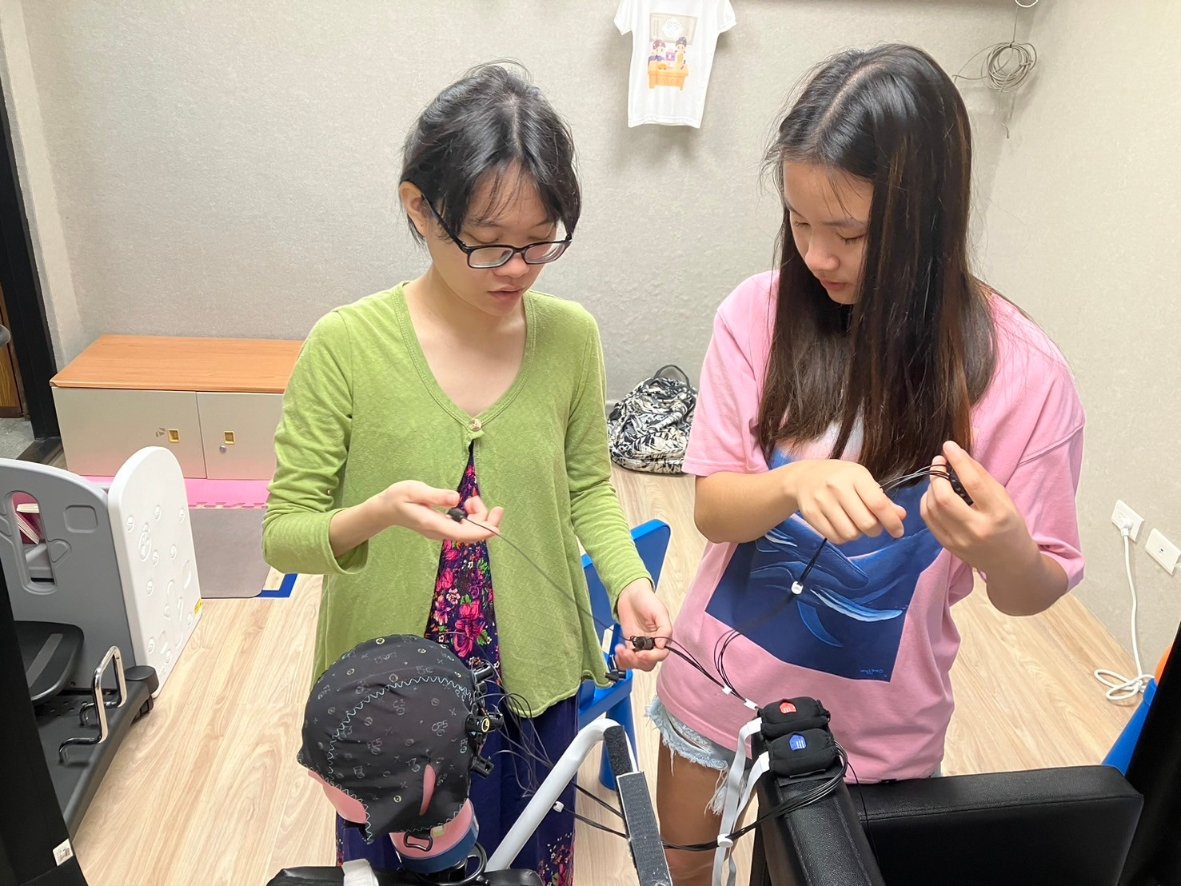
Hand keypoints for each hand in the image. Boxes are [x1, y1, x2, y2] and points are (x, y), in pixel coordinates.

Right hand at [375, 480, 503, 543]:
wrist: (386, 509)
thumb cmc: (398, 497)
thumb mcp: (415, 490)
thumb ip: (436, 495)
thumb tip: (456, 498)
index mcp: (433, 524)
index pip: (462, 533)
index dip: (481, 532)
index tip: (496, 527)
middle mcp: (440, 532)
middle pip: (471, 534)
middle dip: (486, 521)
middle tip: (488, 502)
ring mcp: (442, 531)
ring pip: (470, 530)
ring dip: (479, 515)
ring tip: (472, 498)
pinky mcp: (444, 528)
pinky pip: (464, 527)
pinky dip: (472, 516)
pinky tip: (468, 503)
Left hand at [612, 579, 671, 671]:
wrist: (630, 594)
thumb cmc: (647, 601)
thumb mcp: (660, 611)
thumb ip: (664, 628)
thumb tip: (662, 646)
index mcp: (663, 638)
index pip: (661, 655)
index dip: (651, 657)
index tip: (641, 653)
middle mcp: (653, 645)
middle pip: (648, 663)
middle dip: (638, 661)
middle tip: (628, 652)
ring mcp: (640, 646)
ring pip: (637, 664)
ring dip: (628, 661)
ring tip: (621, 650)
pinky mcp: (629, 645)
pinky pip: (627, 659)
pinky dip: (622, 660)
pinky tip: (618, 650)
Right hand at [785, 460, 906, 542]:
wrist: (803, 477)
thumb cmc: (839, 477)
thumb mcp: (862, 480)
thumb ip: (881, 499)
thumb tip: (901, 516)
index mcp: (855, 475)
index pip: (878, 504)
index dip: (891, 521)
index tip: (898, 531)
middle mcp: (837, 487)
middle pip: (866, 523)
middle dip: (875, 530)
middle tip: (873, 526)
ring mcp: (822, 501)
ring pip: (850, 534)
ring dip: (858, 535)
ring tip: (855, 524)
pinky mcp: (811, 515)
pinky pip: (835, 538)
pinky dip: (844, 538)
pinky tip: (843, 527)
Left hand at [920, 441, 1036, 573]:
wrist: (1011, 564)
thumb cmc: (1010, 526)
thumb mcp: (1004, 500)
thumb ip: (982, 477)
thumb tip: (959, 455)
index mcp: (997, 514)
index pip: (973, 483)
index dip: (958, 460)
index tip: (949, 446)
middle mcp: (976, 529)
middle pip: (944, 497)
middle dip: (937, 475)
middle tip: (939, 462)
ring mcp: (959, 540)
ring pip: (931, 508)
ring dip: (930, 487)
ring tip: (938, 478)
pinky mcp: (947, 546)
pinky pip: (928, 519)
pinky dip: (926, 502)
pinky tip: (934, 495)